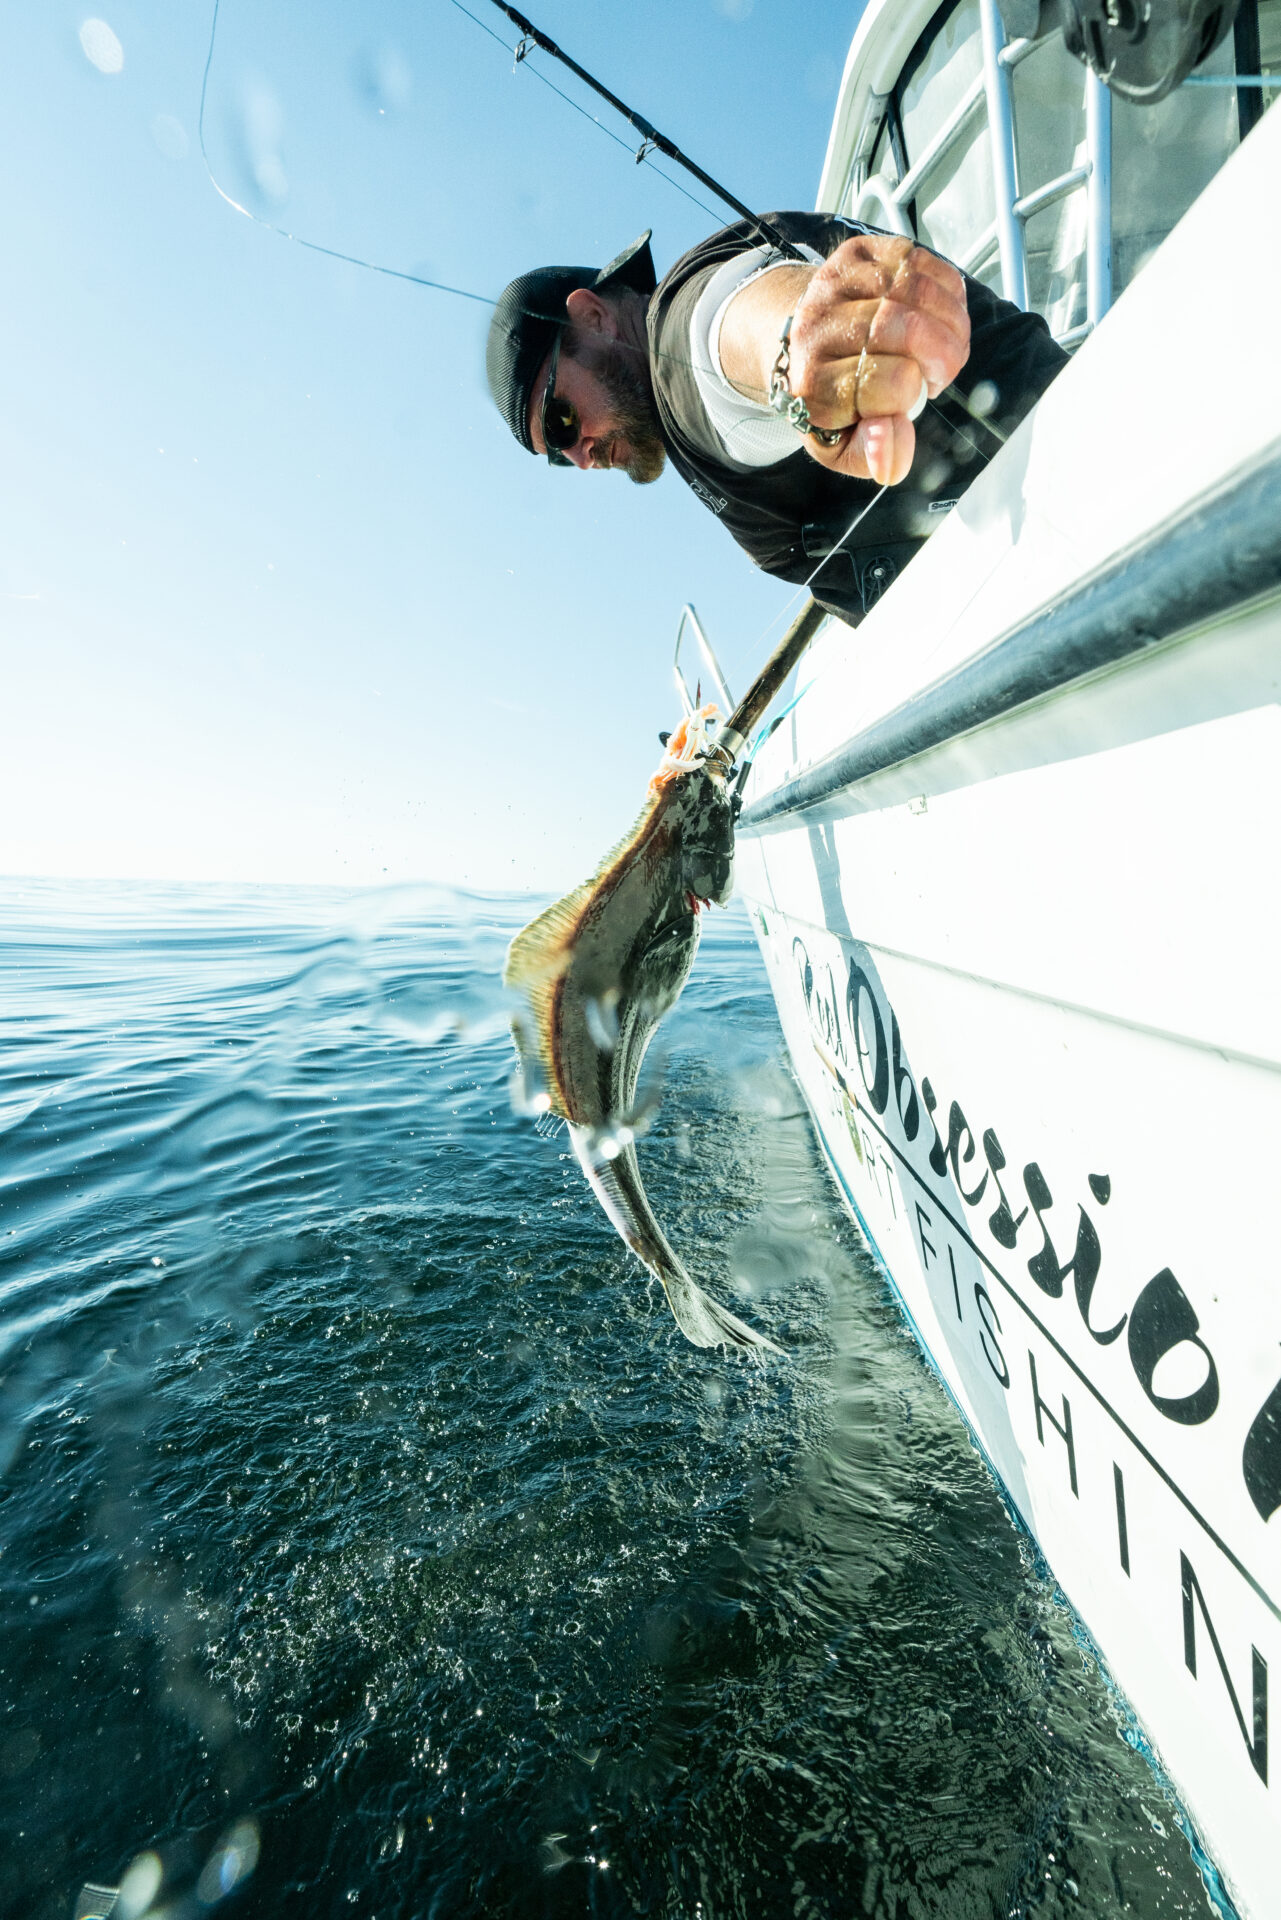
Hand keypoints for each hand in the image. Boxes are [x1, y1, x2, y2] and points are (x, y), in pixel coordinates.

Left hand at [787, 234, 969, 484]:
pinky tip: (942, 312)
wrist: (797, 345)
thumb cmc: (828, 397)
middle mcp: (817, 329)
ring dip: (952, 320)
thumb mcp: (841, 445)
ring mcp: (835, 284)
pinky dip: (945, 287)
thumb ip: (870, 458)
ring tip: (946, 345)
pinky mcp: (854, 253)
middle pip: (905, 327)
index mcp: (813, 385)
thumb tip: (890, 463)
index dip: (916, 390)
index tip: (916, 394)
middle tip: (942, 371)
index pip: (890, 381)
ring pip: (916, 289)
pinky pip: (918, 259)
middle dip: (943, 353)